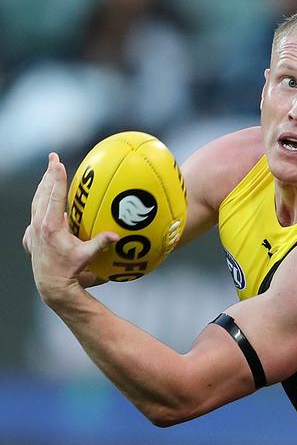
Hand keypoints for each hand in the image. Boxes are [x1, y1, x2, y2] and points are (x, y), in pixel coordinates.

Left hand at [28, 154, 117, 304]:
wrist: (51, 286)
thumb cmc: (71, 272)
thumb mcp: (87, 257)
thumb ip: (101, 243)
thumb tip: (117, 235)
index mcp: (51, 226)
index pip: (54, 196)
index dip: (56, 178)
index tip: (57, 162)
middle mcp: (38, 225)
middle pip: (42, 194)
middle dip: (48, 175)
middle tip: (53, 158)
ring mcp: (33, 231)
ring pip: (36, 202)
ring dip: (43, 187)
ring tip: (49, 174)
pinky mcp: (31, 237)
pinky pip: (34, 215)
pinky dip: (40, 205)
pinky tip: (44, 203)